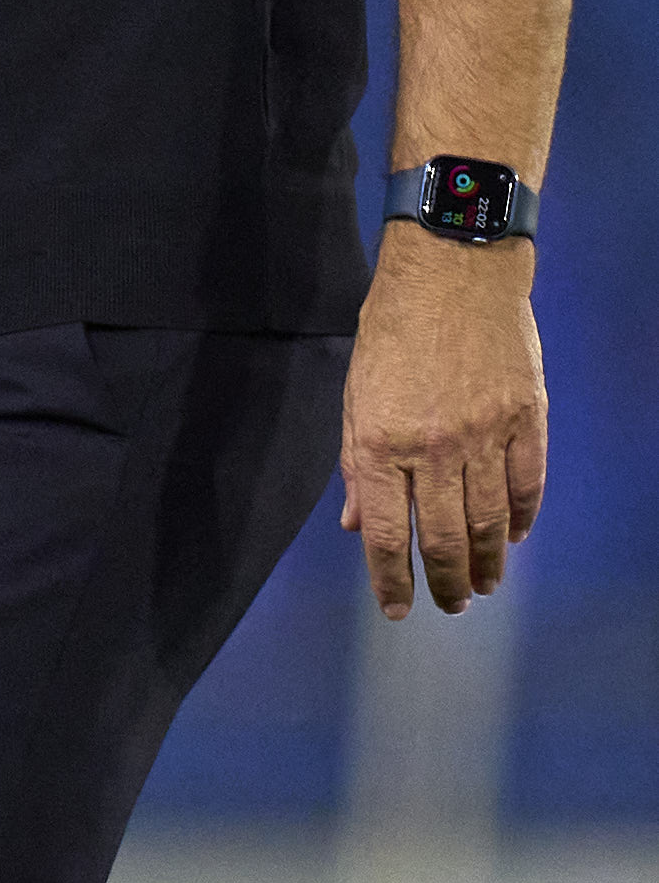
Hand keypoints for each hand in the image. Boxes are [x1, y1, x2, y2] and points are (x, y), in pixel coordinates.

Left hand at [340, 219, 546, 619]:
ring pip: (490, 523)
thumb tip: (356, 526)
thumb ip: (357, 464)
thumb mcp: (356, 393)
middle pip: (445, 539)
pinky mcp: (527, 421)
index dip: (391, 580)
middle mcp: (435, 448)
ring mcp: (487, 436)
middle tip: (449, 606)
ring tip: (483, 585)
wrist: (452, 272)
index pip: (388, 533)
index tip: (396, 610)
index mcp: (382, 442)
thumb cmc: (391, 330)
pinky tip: (514, 537)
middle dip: (445, 583)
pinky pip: (526, 486)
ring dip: (487, 562)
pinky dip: (521, 519)